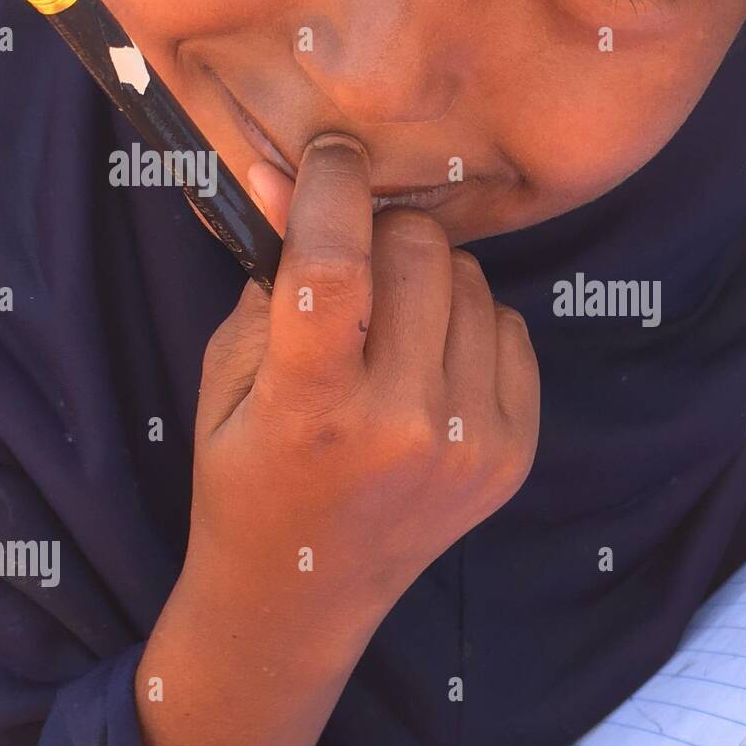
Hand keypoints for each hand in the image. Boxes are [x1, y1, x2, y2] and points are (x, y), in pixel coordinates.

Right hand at [183, 133, 539, 641]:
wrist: (307, 592)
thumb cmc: (249, 475)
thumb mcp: (229, 377)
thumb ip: (269, 278)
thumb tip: (293, 175)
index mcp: (312, 409)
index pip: (333, 265)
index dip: (332, 189)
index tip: (332, 153)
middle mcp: (404, 427)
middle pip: (422, 250)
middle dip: (384, 234)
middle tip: (360, 262)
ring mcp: (472, 444)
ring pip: (475, 282)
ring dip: (431, 282)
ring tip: (393, 329)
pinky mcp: (515, 453)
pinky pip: (512, 327)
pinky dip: (472, 326)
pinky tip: (433, 366)